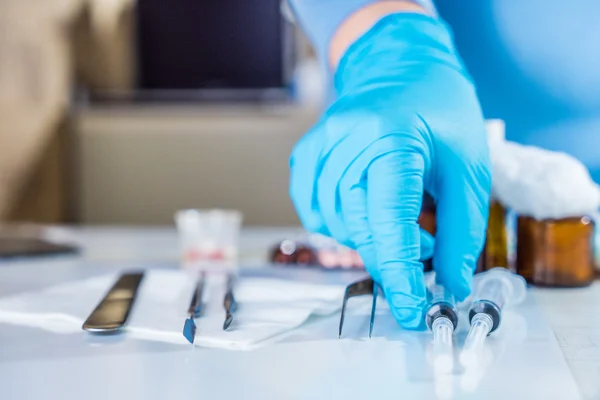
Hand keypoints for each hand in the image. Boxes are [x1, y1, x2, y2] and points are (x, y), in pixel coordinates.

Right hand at [290, 14, 490, 328]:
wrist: (401, 68)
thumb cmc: (441, 111)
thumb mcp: (469, 168)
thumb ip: (462, 231)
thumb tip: (451, 282)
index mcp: (391, 139)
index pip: (389, 222)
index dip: (401, 274)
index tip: (413, 311)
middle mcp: (345, 141)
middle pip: (360, 228)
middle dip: (393, 256)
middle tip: (425, 250)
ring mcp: (319, 147)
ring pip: (334, 224)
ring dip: (368, 238)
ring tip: (401, 220)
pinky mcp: (306, 154)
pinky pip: (313, 210)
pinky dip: (339, 225)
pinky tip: (364, 213)